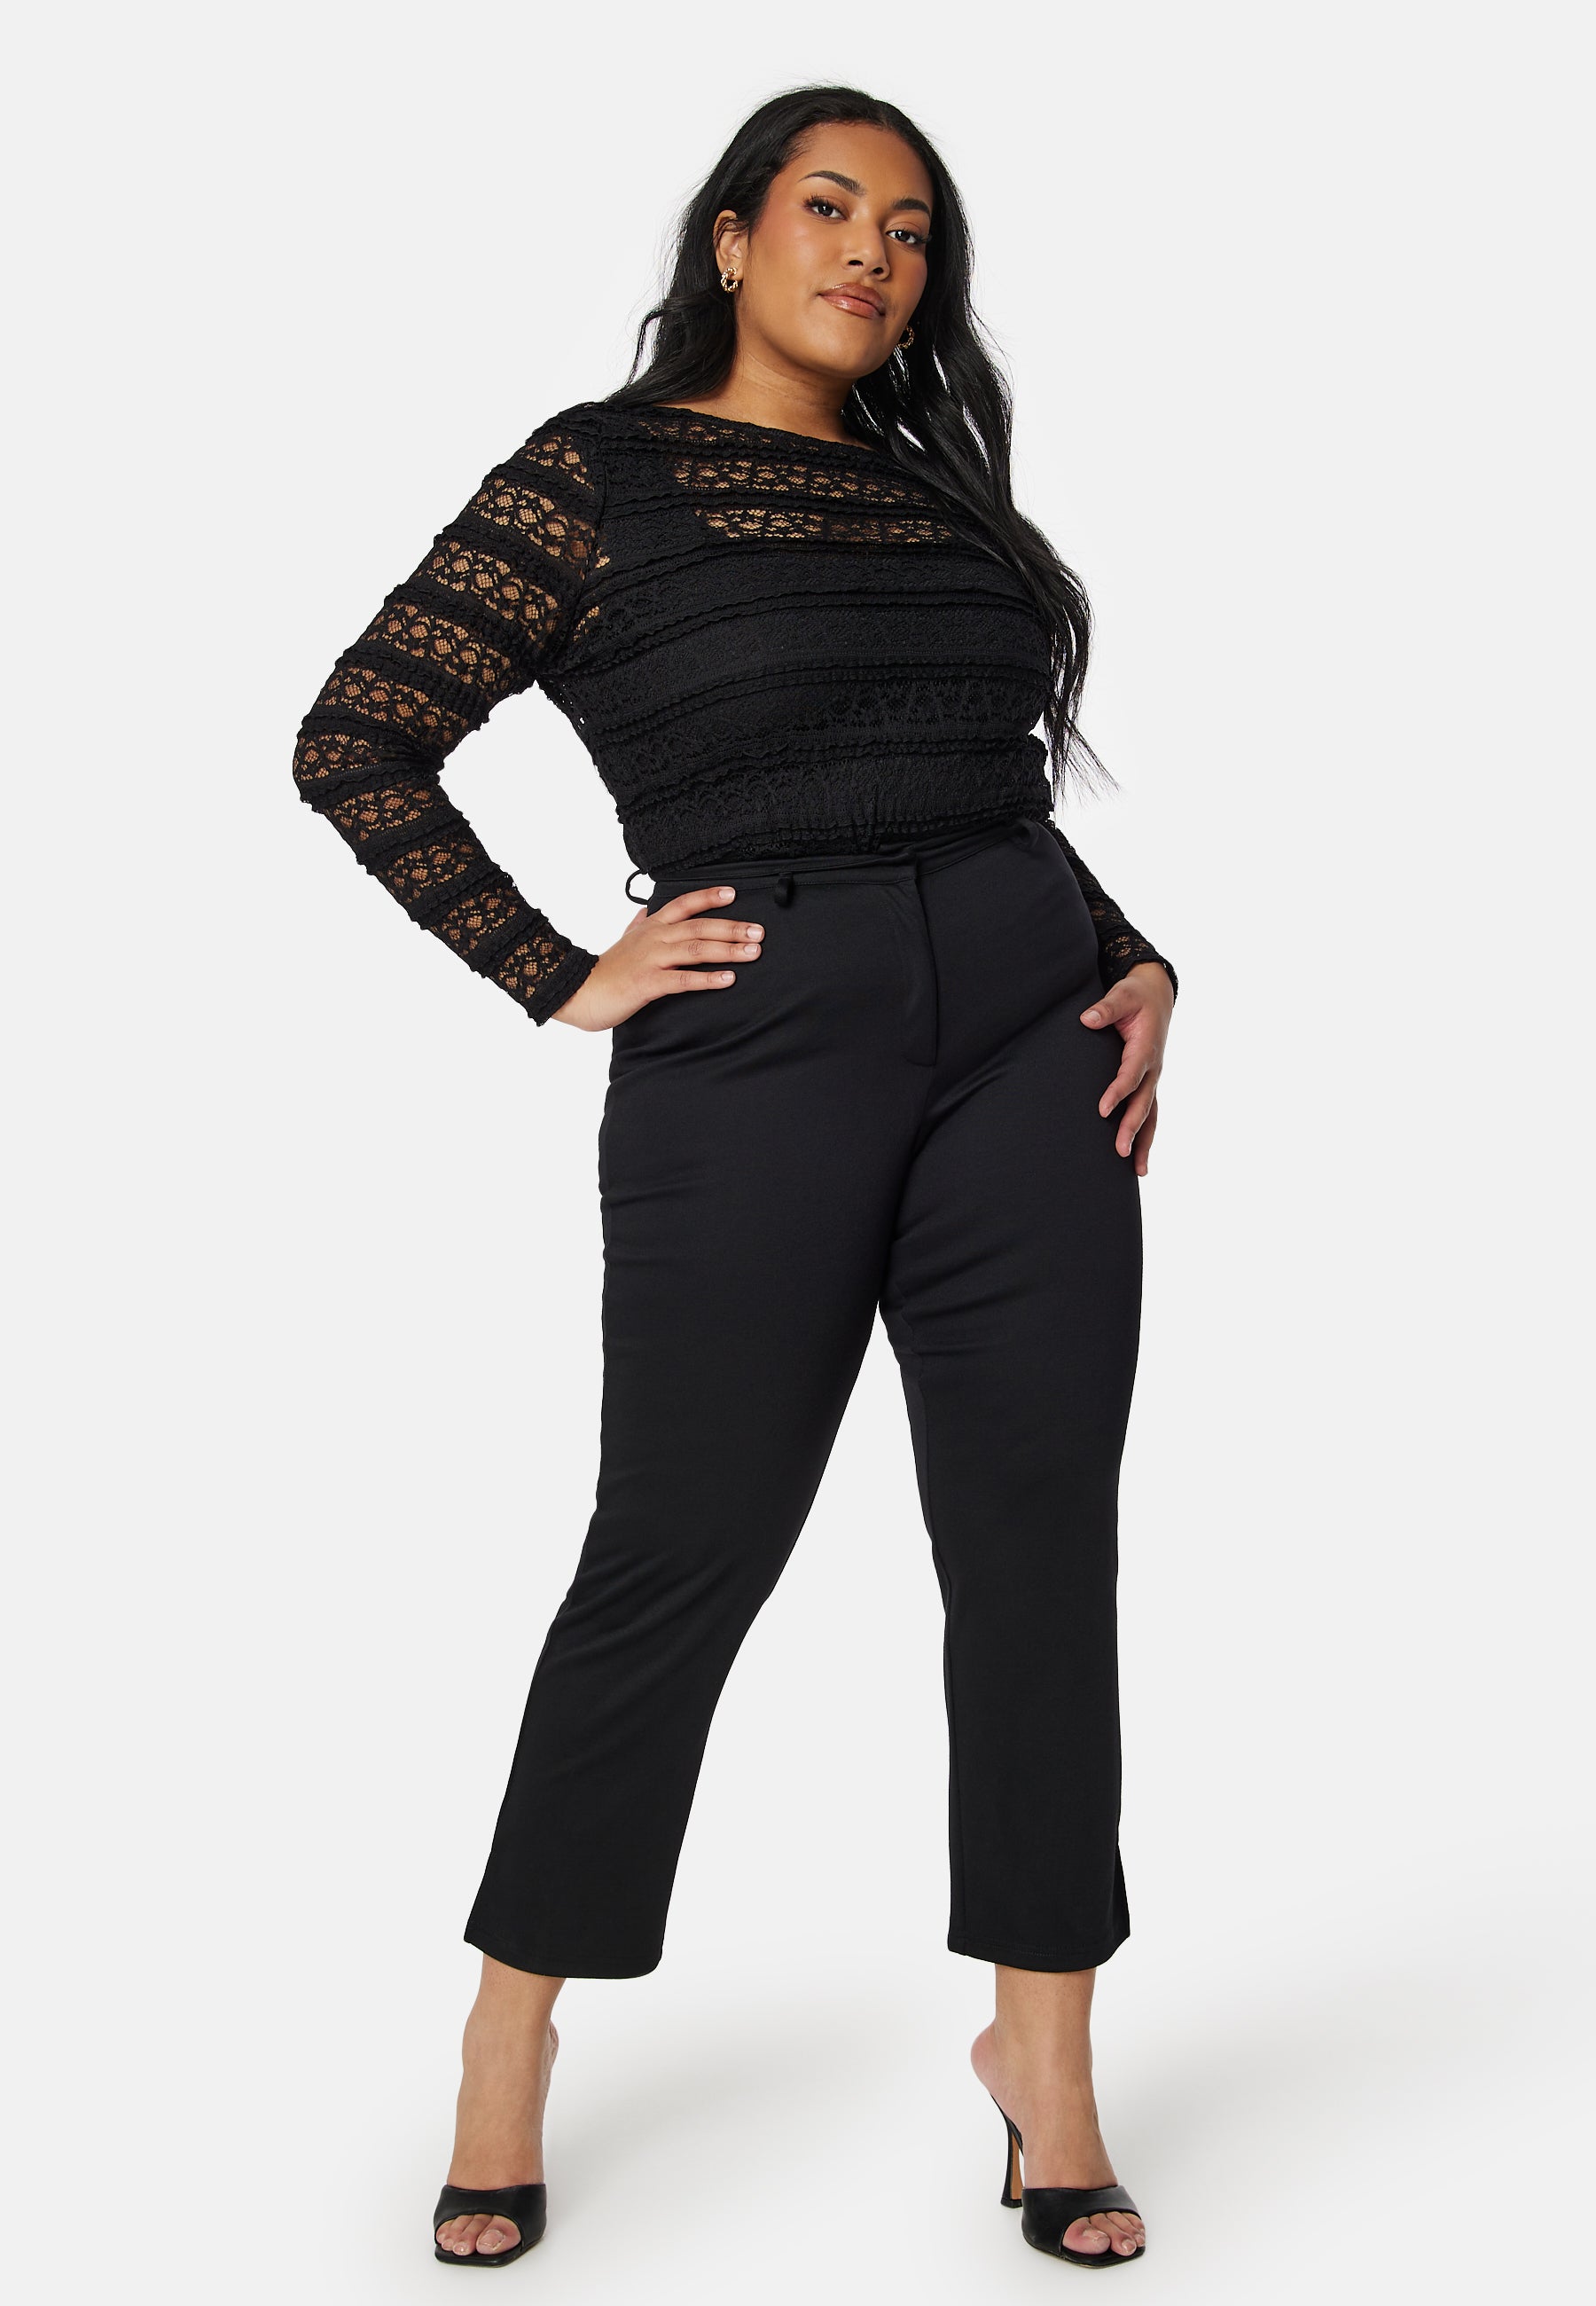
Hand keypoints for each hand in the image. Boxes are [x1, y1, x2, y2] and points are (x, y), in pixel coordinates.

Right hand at [550, 884, 764, 1029]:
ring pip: (695, 950)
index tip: (733, 893)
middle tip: (759, 931)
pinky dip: (708, 979)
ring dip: (727, 950)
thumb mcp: (623, 939)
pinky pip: (683, 979)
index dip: (708, 897)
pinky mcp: (648, 983)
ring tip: (752, 951)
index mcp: (650, 927)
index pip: (682, 904)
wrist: (578, 991)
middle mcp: (654, 938)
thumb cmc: (605, 970)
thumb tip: (645, 909)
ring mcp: (651, 959)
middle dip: (731, 928)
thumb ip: (638, 924)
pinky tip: (728, 979)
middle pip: (698, 927)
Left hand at [1080, 961, 1173, 1175]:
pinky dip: (1146, 1134)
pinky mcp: (1149, 1083)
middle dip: (1133, 1128)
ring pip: (1151, 1114)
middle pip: (1144, 1102)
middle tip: (1120, 1150)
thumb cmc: (1136, 996)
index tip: (1102, 1110)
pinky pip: (1149, 1112)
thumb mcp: (1122, 995)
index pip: (1131, 1075)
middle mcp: (1153, 1068)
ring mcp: (1153, 1078)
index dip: (1118, 1092)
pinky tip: (1138, 1159)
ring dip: (1145, 1141)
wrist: (1157, 995)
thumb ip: (1106, 1008)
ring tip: (1139, 1170)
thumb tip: (1087, 1019)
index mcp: (1145, 1047)